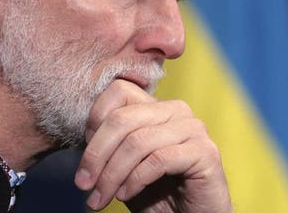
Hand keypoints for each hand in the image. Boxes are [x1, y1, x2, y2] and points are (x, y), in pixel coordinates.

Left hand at [74, 80, 232, 211]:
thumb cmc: (155, 193)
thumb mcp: (123, 164)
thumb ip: (108, 144)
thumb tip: (83, 135)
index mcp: (156, 106)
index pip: (119, 91)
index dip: (95, 120)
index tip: (84, 156)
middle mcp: (177, 110)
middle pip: (123, 118)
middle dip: (96, 154)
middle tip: (83, 184)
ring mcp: (193, 129)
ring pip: (138, 141)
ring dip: (112, 174)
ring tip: (101, 196)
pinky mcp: (205, 153)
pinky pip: (159, 160)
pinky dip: (135, 180)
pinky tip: (125, 195)